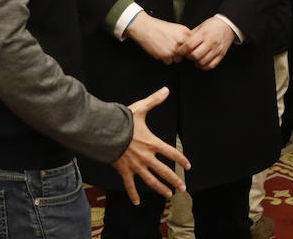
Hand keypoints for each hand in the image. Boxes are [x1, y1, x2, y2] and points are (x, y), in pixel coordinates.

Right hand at [111, 87, 190, 204]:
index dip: (181, 159)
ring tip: (168, 195)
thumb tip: (166, 89)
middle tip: (183, 188)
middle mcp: (146, 157)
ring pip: (151, 181)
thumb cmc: (122, 120)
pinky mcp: (124, 170)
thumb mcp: (140, 109)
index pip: (171, 152)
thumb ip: (154, 100)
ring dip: (160, 188)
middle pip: (164, 171)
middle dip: (175, 180)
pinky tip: (137, 202)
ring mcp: (135, 165)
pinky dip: (133, 194)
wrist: (105, 132)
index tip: (188, 166)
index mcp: (152, 143)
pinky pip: (130, 185)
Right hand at [125, 12, 190, 63]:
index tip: (188, 50)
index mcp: (185, 33)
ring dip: (174, 56)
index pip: (194, 46)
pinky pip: (169, 62)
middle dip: (182, 53)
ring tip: (167, 47)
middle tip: (174, 47)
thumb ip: (186, 36)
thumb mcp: (177, 27)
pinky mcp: (165, 56)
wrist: (146, 28)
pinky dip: (165, 58)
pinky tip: (162, 50)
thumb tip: (193, 44)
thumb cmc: (160, 27)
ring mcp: (173, 49)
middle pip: (187, 54)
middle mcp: (180, 41)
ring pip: (178, 59)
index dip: (191, 49)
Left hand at [184, 17, 234, 69]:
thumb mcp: (200, 27)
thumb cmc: (212, 25)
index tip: (180, 51)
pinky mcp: (221, 54)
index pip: (189, 45)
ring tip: (194, 59)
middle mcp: (210, 42)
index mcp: (203, 33)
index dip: (182, 50)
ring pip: (203, 61)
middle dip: (189, 57)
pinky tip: (201, 63)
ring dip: (196, 62)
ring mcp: (216, 49)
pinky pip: (212, 65)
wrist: (227, 25)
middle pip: (195, 55)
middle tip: (187, 55)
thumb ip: (191, 35)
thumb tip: (181, 44)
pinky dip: (204, 67)